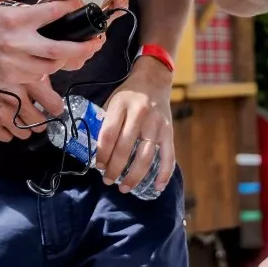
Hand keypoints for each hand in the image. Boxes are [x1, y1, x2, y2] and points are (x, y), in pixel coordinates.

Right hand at [0, 0, 105, 81]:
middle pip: (60, 49)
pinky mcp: (12, 77)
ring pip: (52, 65)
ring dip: (67, 58)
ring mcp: (15, 63)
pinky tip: (52, 59)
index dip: (70, 8)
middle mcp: (18, 43)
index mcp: (14, 19)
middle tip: (96, 41)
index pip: (52, 13)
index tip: (78, 5)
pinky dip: (49, 68)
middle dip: (83, 46)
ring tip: (77, 50)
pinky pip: (39, 75)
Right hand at [0, 76, 64, 140]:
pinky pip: (6, 138)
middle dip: (39, 119)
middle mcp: (14, 98)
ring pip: (24, 133)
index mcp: (25, 80)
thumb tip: (53, 86)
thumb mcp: (17, 61)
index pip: (53, 104)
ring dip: (23, 127)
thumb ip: (37, 73)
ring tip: (18, 117)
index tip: (53, 107)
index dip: (55, 107)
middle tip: (34, 113)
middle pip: (39, 123)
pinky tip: (3, 120)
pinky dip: (7, 132)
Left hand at [92, 56, 175, 193]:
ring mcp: (156, 124)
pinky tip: (157, 187)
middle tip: (108, 181)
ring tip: (124, 187)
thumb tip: (97, 153)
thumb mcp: (111, 101)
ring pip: (145, 156)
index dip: (102, 154)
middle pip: (125, 148)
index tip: (98, 166)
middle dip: (114, 169)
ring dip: (134, 176)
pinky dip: (164, 173)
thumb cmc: (128, 94)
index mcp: (121, 106)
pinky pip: (169, 156)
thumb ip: (105, 123)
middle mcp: (139, 115)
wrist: (154, 79)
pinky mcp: (169, 131)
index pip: (108, 135)